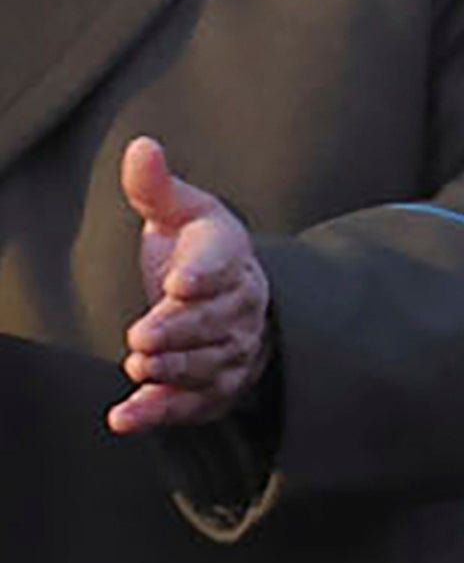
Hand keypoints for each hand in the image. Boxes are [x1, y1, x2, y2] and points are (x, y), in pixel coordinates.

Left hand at [108, 136, 271, 434]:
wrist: (236, 303)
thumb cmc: (199, 252)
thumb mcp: (181, 212)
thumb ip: (155, 187)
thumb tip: (141, 146)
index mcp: (230, 256)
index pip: (224, 262)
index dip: (205, 273)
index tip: (180, 283)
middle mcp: (241, 306)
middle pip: (216, 322)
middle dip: (180, 331)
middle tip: (143, 337)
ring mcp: (233, 350)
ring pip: (209, 364)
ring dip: (174, 370)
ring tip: (140, 368)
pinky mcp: (216, 388)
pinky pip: (193, 404)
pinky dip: (159, 413)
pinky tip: (123, 416)